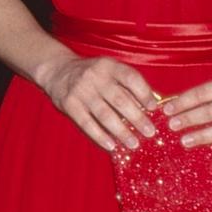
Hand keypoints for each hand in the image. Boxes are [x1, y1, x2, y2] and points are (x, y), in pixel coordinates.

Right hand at [38, 54, 159, 153]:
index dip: (144, 93)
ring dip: (121, 131)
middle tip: (150, 133)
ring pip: (105, 115)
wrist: (58, 70)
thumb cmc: (91, 74)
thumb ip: (126, 84)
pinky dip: (100, 136)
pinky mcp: (69, 104)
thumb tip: (151, 106)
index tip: (154, 109)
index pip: (131, 78)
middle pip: (120, 100)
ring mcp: (81, 91)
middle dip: (137, 118)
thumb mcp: (108, 70)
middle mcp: (95, 77)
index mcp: (109, 66)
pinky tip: (111, 146)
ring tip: (134, 144)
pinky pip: (87, 124)